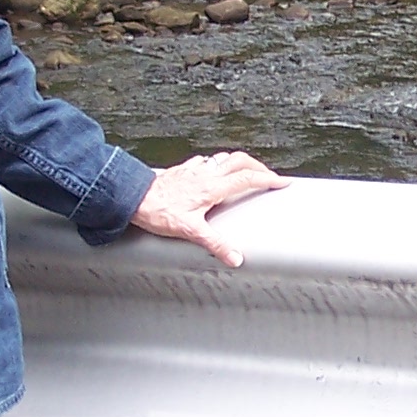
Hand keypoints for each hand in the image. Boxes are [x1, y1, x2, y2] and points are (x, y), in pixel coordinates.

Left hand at [128, 150, 287, 267]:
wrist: (133, 197)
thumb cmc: (159, 211)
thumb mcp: (190, 231)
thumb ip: (215, 244)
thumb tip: (236, 258)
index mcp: (212, 187)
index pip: (248, 178)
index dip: (268, 179)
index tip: (282, 182)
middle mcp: (206, 173)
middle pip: (240, 160)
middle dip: (258, 166)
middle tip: (268, 175)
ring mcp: (194, 169)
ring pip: (224, 157)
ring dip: (239, 162)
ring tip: (246, 170)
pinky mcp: (183, 169)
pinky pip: (206, 161)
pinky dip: (216, 163)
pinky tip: (213, 171)